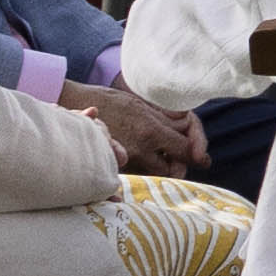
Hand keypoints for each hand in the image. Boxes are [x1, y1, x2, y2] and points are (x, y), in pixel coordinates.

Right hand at [90, 89, 204, 177]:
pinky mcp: (115, 166)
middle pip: (172, 168)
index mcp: (151, 130)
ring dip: (163, 168)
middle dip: (179, 165)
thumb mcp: (141, 103)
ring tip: (164, 160)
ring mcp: (127, 160)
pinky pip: (138, 174)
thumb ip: (165, 117)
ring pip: (156, 174)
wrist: (75, 107)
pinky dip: (146, 170)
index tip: (201, 157)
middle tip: (181, 160)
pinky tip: (146, 162)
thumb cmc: (108, 101)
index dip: (196, 153)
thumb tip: (187, 124)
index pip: (184, 149)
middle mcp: (141, 148)